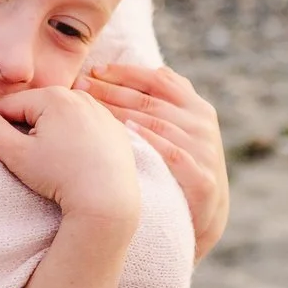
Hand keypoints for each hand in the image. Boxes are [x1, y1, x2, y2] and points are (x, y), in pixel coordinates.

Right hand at [0, 87, 141, 226]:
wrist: (108, 200)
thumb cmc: (60, 177)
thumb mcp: (17, 155)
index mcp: (53, 97)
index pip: (10, 104)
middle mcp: (80, 96)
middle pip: (38, 107)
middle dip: (27, 127)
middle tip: (28, 157)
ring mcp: (102, 111)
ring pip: (63, 116)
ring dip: (51, 131)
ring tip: (52, 160)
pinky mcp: (116, 129)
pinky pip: (86, 127)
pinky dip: (77, 138)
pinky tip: (75, 160)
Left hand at [82, 64, 229, 259]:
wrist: (206, 216)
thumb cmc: (182, 168)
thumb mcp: (180, 130)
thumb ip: (162, 102)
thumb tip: (124, 75)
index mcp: (197, 107)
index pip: (159, 79)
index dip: (125, 72)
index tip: (93, 71)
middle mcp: (202, 124)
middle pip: (151, 100)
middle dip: (113, 91)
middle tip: (80, 86)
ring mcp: (204, 150)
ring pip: (157, 123)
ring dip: (122, 113)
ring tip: (90, 108)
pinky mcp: (202, 177)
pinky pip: (173, 154)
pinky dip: (151, 141)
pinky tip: (127, 134)